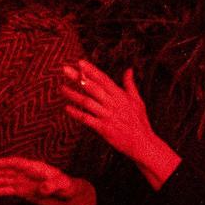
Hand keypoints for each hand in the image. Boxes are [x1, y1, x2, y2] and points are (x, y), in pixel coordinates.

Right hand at [0, 156, 91, 204]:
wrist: (68, 196)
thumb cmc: (67, 187)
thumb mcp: (62, 185)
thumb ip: (51, 186)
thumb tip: (42, 189)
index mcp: (35, 168)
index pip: (18, 163)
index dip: (5, 162)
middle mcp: (26, 173)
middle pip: (8, 172)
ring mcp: (23, 182)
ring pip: (5, 181)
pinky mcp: (23, 191)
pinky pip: (8, 190)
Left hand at [60, 60, 174, 184]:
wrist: (142, 143)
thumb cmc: (139, 121)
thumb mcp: (138, 101)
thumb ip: (130, 84)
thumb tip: (129, 69)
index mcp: (121, 96)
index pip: (104, 79)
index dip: (91, 70)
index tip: (80, 62)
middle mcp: (113, 104)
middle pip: (93, 88)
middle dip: (78, 78)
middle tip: (65, 69)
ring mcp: (108, 116)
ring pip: (87, 102)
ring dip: (73, 95)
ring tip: (61, 88)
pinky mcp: (104, 128)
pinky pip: (87, 118)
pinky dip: (76, 113)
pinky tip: (67, 108)